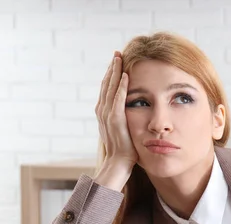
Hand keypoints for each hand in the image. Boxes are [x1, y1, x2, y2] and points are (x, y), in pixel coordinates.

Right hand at [95, 51, 137, 168]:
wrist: (119, 162)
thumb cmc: (124, 148)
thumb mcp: (122, 128)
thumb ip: (122, 117)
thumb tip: (128, 109)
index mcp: (104, 112)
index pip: (107, 88)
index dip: (111, 74)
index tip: (116, 61)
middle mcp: (102, 111)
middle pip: (106, 84)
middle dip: (112, 68)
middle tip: (117, 53)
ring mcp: (107, 115)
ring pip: (110, 88)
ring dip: (115, 72)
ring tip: (120, 58)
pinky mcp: (116, 120)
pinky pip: (118, 99)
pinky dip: (121, 86)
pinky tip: (125, 75)